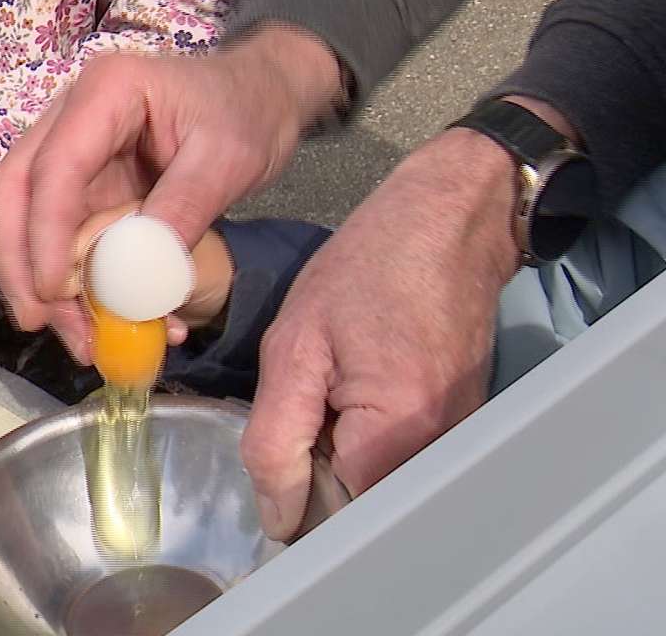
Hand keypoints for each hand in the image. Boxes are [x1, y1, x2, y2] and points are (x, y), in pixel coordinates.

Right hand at [0, 23, 342, 360]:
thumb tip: (135, 276)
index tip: (54, 294)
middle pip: (13, 192)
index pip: (54, 167)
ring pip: (28, 222)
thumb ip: (182, 209)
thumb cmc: (247, 112)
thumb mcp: (228, 158)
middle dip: (19, 264)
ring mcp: (72, 155)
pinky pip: (64, 241)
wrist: (262, 97)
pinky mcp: (83, 190)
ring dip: (43, 285)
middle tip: (38, 323)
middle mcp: (70, 119)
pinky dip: (78, 287)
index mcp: (105, 92)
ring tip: (82, 340)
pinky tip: (108, 323)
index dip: (44, 234)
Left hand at [240, 128, 522, 540]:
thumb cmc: (367, 268)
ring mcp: (461, 438)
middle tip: (305, 408)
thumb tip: (277, 519)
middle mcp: (442, 450)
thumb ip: (276, 438)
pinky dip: (369, 439)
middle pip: (364, 508)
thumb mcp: (293, 346)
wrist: (447, 220)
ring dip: (343, 458)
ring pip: (382, 486)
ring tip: (333, 391)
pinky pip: (404, 460)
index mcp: (398, 432)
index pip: (336, 517)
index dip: (296, 499)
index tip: (280, 457)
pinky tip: (358, 390)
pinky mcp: (464, 424)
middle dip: (321, 480)